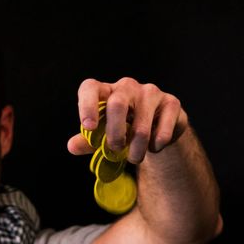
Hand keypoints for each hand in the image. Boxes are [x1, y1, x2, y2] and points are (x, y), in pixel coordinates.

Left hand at [67, 77, 188, 164]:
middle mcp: (127, 86)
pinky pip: (162, 132)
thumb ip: (88, 142)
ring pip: (141, 126)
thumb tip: (72, 146)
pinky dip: (156, 146)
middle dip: (115, 135)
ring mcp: (150, 92)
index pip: (90, 88)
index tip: (88, 127)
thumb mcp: (103, 138)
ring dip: (136, 150)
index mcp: (106, 92)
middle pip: (117, 105)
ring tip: (135, 157)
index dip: (86, 106)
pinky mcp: (171, 103)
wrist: (157, 131)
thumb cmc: (125, 131)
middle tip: (116, 150)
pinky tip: (154, 146)